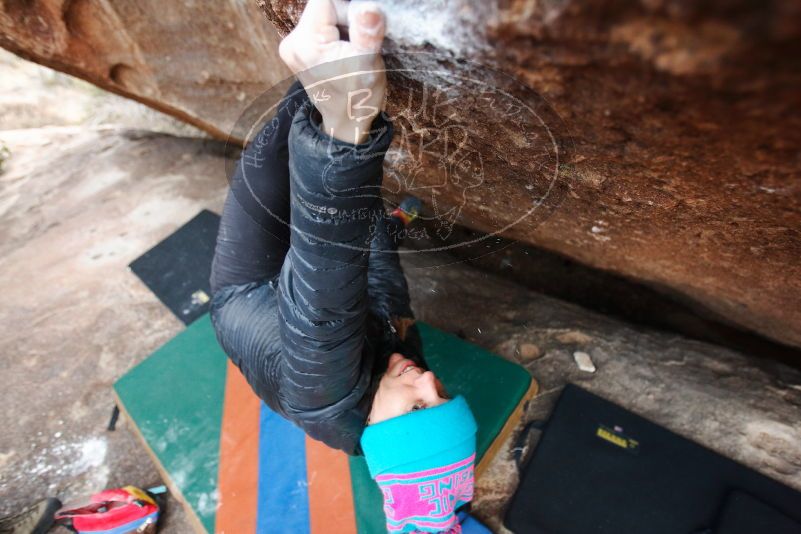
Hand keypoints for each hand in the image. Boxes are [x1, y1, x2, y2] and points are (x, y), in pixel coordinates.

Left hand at [278, 0, 386, 144]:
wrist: (346, 122)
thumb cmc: (359, 96)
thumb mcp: (369, 63)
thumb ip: (367, 33)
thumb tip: (369, 7)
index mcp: (307, 43)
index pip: (327, 0)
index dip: (349, 9)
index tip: (362, 30)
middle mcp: (292, 42)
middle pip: (323, 6)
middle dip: (346, 17)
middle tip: (358, 43)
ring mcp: (291, 46)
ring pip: (322, 14)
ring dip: (342, 25)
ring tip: (351, 50)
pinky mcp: (296, 48)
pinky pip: (319, 26)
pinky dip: (335, 32)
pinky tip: (342, 51)